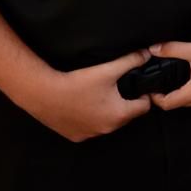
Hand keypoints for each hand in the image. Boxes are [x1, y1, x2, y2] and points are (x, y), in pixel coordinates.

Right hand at [19, 49, 152, 142]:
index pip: (144, 107)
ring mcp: (90, 135)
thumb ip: (131, 60)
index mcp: (119, 115)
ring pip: (108, 123)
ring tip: (100, 97)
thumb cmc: (77, 83)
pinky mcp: (75, 136)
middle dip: (125, 104)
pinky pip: (90, 128)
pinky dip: (91, 119)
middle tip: (118, 90)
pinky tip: (85, 107)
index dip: (143, 96)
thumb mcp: (107, 70)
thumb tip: (147, 54)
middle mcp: (107, 129)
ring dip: (108, 112)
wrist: (43, 94)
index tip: (138, 87)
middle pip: (126, 116)